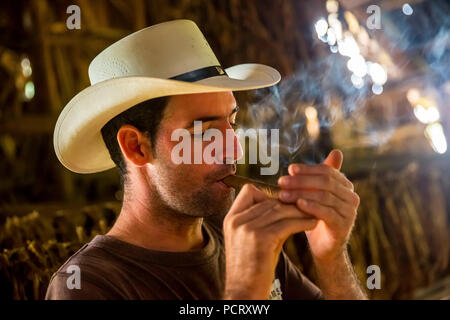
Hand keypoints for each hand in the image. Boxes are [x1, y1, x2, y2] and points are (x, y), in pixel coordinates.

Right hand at [222, 184, 316, 298]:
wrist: (244, 291)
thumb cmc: (251, 268)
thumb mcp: (250, 239)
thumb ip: (261, 220)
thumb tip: (283, 205)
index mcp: (231, 218)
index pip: (248, 191)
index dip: (267, 194)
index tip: (282, 203)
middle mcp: (237, 220)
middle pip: (269, 200)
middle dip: (290, 203)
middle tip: (307, 205)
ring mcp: (247, 229)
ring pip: (280, 209)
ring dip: (300, 211)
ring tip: (313, 213)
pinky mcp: (261, 239)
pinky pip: (287, 223)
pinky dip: (302, 222)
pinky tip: (312, 223)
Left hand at [277, 149, 359, 262]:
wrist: (324, 247)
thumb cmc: (315, 217)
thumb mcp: (311, 197)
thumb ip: (306, 183)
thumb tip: (292, 167)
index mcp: (345, 185)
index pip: (327, 170)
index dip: (308, 169)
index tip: (290, 169)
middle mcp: (351, 196)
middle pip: (325, 182)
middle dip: (301, 180)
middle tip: (282, 182)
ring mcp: (349, 211)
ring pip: (324, 196)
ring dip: (302, 193)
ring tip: (283, 195)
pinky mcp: (344, 225)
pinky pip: (327, 213)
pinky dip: (312, 207)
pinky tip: (298, 204)